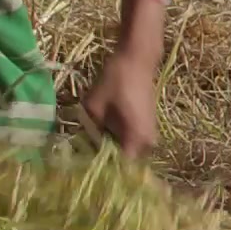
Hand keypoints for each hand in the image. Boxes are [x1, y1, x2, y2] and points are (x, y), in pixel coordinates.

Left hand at [81, 0, 170, 161]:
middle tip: (83, 160)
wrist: (137, 57)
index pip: (120, 169)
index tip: (83, 172)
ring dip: (110, 151)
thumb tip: (80, 148)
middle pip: (124, 164)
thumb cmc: (117, 80)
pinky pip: (131, 142)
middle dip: (105, 163)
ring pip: (128, 152)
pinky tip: (101, 135)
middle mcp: (147, 143)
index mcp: (136, 140)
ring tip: (90, 147)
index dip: (101, 172)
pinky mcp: (146, 126)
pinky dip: (117, 141)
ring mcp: (149, 135)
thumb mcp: (93, 106)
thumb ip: (88, 130)